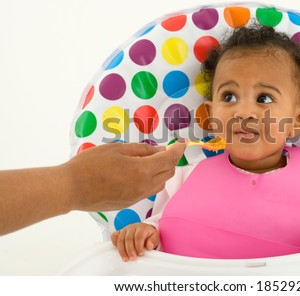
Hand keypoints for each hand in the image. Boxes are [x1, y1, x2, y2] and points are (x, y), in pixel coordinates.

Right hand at [63, 141, 185, 210]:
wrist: (70, 189)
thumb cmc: (89, 165)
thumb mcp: (117, 149)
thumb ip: (141, 150)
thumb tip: (159, 150)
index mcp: (141, 170)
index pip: (170, 159)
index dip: (179, 149)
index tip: (183, 142)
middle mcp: (143, 186)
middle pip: (168, 172)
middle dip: (171, 159)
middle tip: (164, 149)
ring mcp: (136, 197)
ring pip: (160, 184)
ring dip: (162, 172)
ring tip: (150, 160)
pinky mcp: (129, 203)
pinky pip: (148, 191)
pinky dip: (151, 180)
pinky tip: (139, 172)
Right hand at [111, 222, 159, 261]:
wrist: (144, 230)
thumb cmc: (148, 235)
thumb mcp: (154, 237)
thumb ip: (153, 241)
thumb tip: (149, 246)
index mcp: (142, 228)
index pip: (139, 236)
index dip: (139, 246)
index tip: (140, 254)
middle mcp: (132, 227)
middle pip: (128, 238)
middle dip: (130, 250)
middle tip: (132, 258)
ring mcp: (125, 229)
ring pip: (120, 239)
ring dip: (122, 250)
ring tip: (125, 258)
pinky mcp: (119, 232)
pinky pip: (114, 236)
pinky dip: (114, 243)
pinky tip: (117, 250)